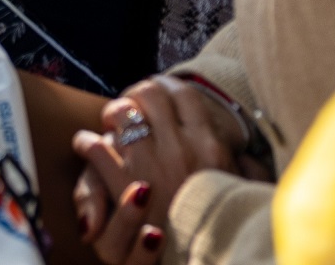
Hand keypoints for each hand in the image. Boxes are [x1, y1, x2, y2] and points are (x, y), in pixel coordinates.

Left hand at [71, 77, 245, 261]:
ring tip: (111, 122)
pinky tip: (85, 144)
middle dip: (136, 94)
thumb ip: (249, 171)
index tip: (157, 94)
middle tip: (131, 106)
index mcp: (211, 147)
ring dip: (113, 113)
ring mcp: (151, 166)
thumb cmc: (223, 229)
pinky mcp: (124, 188)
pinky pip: (97, 149)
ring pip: (122, 114)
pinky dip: (87, 143)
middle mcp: (181, 149)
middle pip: (150, 94)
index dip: (166, 88)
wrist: (203, 263)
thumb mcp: (244, 195)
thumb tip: (246, 154)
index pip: (185, 94)